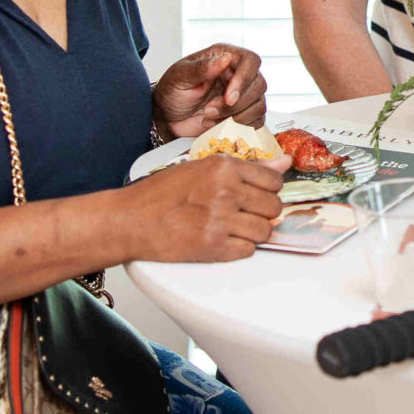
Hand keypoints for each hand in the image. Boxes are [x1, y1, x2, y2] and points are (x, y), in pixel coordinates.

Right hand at [125, 155, 285, 262]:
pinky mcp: (214, 247)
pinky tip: (223, 240)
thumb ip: (245, 167)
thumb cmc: (159, 193)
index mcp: (223, 168)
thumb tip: (282, 163)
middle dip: (263, 212)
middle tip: (245, 214)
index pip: (273, 180)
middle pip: (273, 206)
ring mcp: (220, 220)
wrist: (130, 220)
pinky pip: (248, 250)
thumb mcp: (201, 167)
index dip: (268, 190)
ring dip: (253, 232)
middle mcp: (225, 192)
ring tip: (233, 228)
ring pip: (264, 231)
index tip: (259, 195)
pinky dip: (239, 248)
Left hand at [155, 44, 266, 137]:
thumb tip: (225, 58)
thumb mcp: (180, 77)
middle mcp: (238, 74)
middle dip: (236, 104)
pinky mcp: (244, 114)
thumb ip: (202, 67)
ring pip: (259, 105)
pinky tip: (219, 125)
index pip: (250, 61)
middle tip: (209, 110)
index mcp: (225, 57)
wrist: (167, 117)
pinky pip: (257, 121)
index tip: (228, 97)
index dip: (244, 79)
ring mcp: (243, 95)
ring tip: (209, 116)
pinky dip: (240, 126)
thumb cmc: (172, 92)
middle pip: (259, 84)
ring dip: (236, 116)